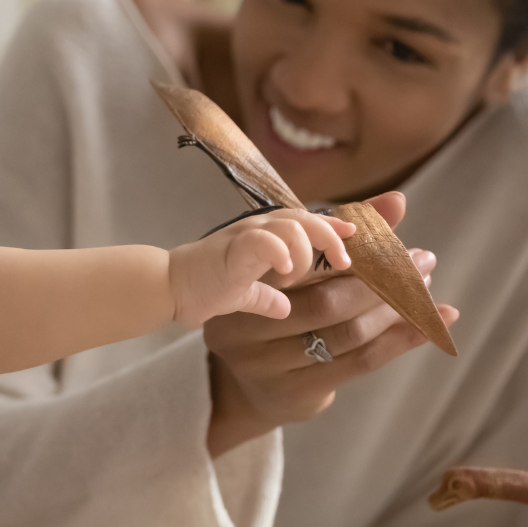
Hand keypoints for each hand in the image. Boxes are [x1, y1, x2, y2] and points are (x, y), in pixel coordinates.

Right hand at [169, 207, 354, 327]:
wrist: (169, 287)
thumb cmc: (206, 287)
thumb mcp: (246, 291)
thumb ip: (267, 295)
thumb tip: (284, 308)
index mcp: (266, 236)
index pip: (307, 221)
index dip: (334, 227)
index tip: (358, 239)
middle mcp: (260, 230)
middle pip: (307, 218)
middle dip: (334, 237)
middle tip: (351, 263)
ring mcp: (247, 237)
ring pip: (292, 225)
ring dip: (310, 247)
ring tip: (310, 272)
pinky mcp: (233, 252)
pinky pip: (263, 241)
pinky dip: (281, 252)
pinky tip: (288, 272)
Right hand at [202, 192, 458, 455]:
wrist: (246, 385)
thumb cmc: (276, 312)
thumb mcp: (295, 271)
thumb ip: (341, 236)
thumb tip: (397, 201)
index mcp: (243, 288)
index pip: (303, 267)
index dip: (353, 253)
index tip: (395, 242)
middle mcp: (247, 330)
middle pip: (327, 303)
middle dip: (382, 282)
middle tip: (423, 262)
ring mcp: (268, 367)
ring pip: (347, 334)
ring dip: (395, 311)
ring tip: (426, 289)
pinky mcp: (297, 393)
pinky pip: (360, 363)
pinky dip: (401, 341)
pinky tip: (433, 325)